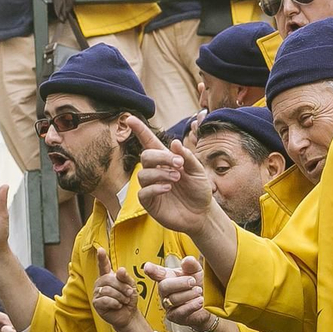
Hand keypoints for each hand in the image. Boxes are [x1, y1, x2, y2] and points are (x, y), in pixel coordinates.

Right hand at [92, 248, 139, 330]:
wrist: (128, 314)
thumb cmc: (128, 298)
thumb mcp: (130, 285)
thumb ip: (126, 277)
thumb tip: (120, 270)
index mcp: (108, 276)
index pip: (104, 265)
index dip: (102, 258)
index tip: (100, 250)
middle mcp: (100, 282)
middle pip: (109, 279)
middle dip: (122, 287)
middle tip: (129, 293)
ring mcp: (97, 292)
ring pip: (108, 290)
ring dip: (120, 296)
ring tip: (125, 300)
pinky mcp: (96, 303)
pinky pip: (105, 300)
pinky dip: (115, 303)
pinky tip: (118, 305)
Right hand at [132, 118, 214, 233]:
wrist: (202, 213)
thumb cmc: (199, 190)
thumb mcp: (198, 170)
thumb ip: (187, 157)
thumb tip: (174, 143)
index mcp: (166, 160)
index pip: (149, 142)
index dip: (140, 130)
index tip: (130, 118)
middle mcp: (156, 171)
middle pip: (146, 156)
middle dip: (161, 157)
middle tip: (179, 165)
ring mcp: (151, 187)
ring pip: (143, 174)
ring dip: (161, 173)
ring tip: (177, 179)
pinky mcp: (150, 203)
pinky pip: (143, 192)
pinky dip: (155, 188)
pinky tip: (167, 189)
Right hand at [144, 255, 211, 328]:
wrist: (209, 304)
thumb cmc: (199, 285)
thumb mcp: (197, 271)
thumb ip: (192, 264)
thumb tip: (187, 260)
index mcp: (168, 277)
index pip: (156, 272)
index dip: (151, 270)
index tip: (148, 267)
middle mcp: (165, 291)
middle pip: (164, 286)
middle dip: (180, 283)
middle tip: (193, 281)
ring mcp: (168, 305)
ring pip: (173, 299)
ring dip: (189, 294)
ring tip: (199, 291)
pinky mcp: (174, 317)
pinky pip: (179, 312)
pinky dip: (191, 306)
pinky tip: (199, 301)